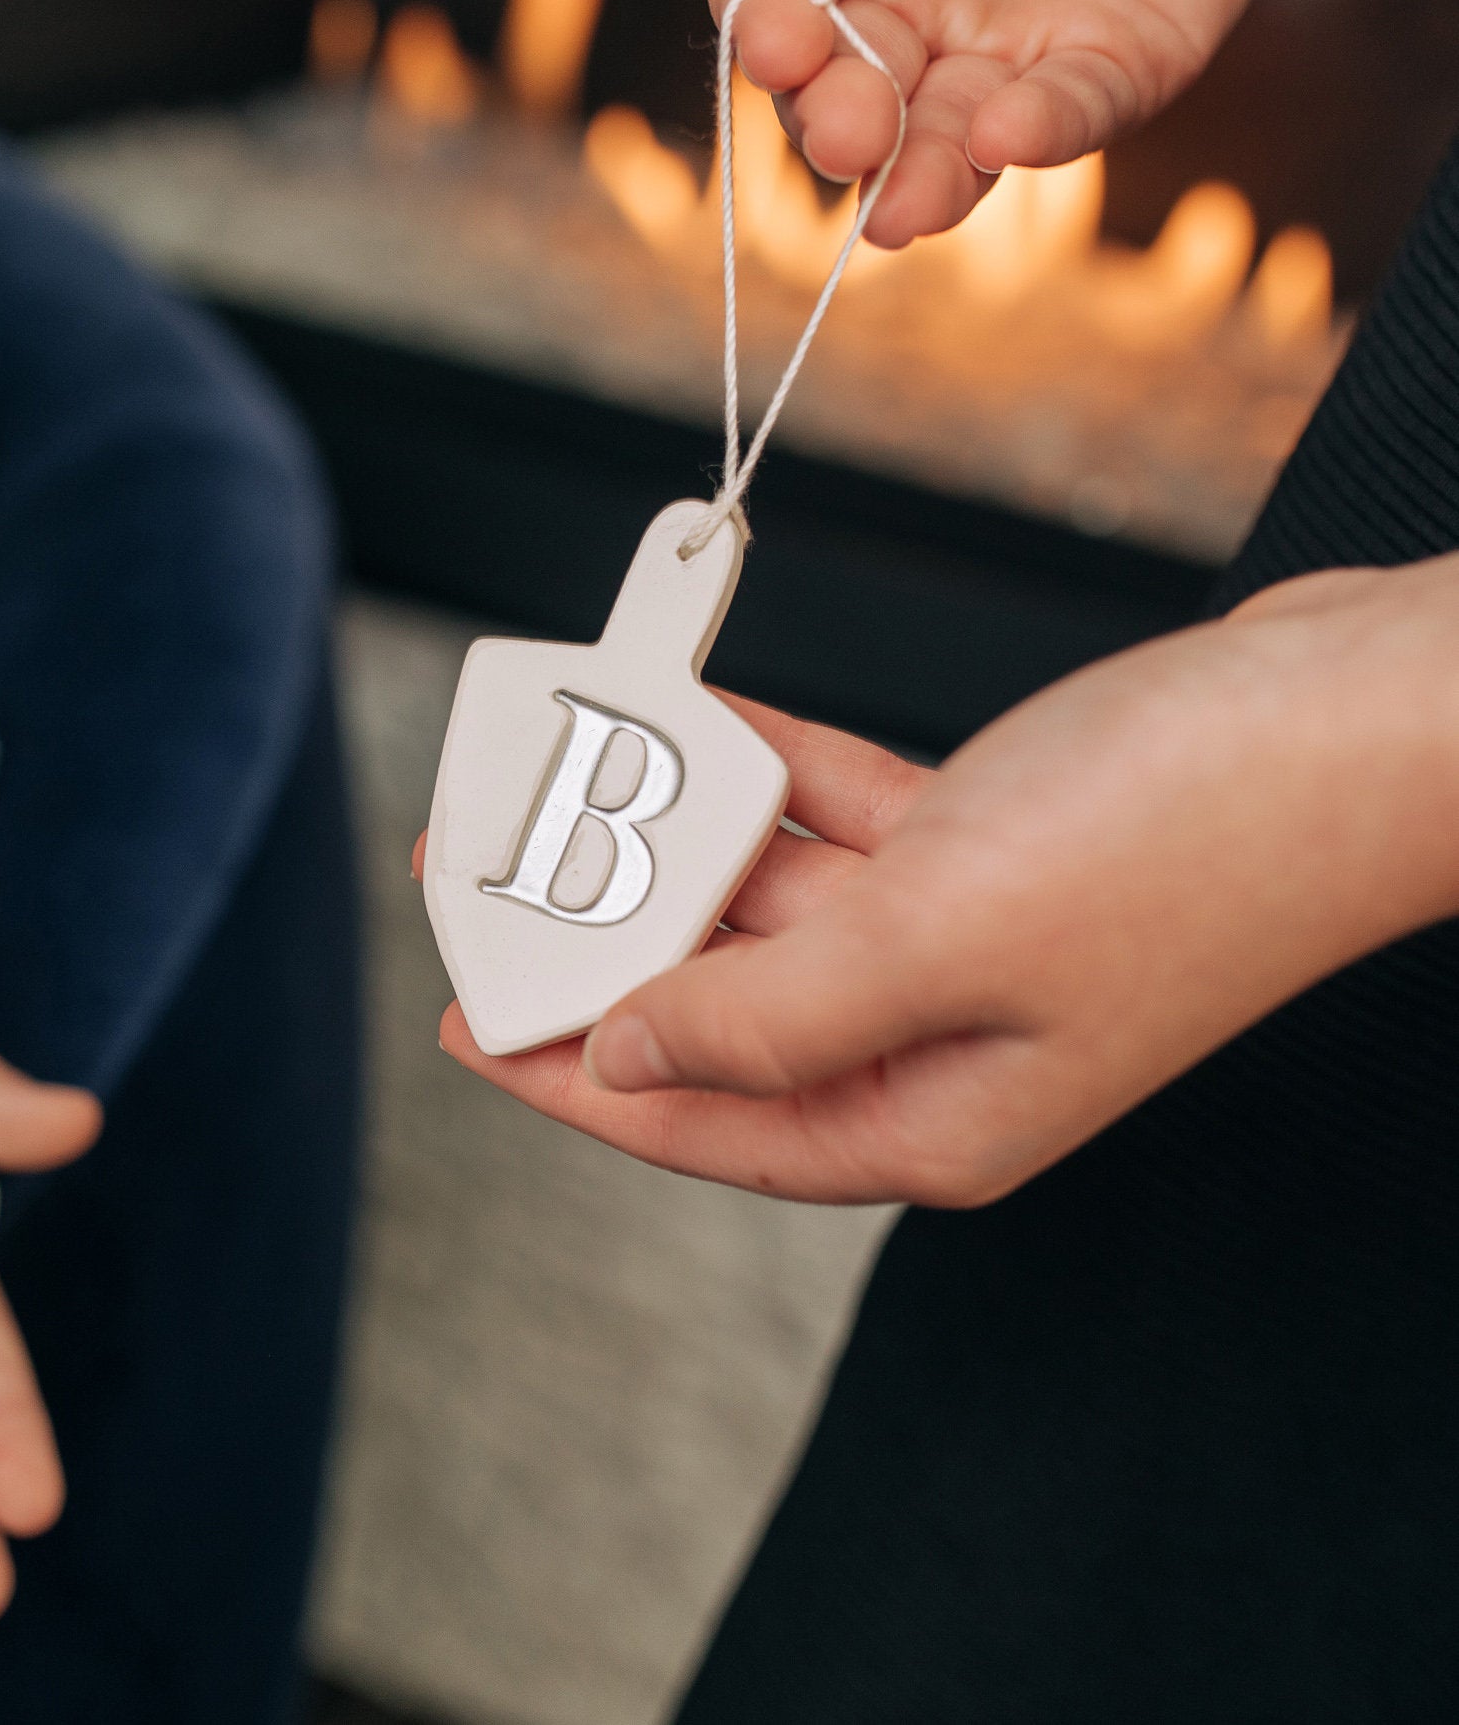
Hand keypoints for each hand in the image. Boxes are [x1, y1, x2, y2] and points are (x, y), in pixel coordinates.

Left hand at [441, 556, 1458, 1206]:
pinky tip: (694, 729)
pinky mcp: (987, 844)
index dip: (566, 1078)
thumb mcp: (939, 940)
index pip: (699, 1120)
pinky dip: (767, 773)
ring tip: (567, 784)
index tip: (465, 1023)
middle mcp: (935, 1040)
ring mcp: (963, 939)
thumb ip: (766, 1012)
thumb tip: (625, 1054)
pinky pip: (834, 815)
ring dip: (675, 840)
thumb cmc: (1200, 839)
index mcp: (928, 1116)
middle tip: (490, 871)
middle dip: (600, 938)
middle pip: (715, 1006)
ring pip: (769, 901)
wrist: (1366, 711)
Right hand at [713, 0, 1292, 243]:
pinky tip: (1004, 135)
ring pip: (950, 130)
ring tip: (899, 216)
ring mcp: (1012, 42)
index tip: (777, 45)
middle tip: (848, 138)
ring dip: (921, 174)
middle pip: (849, 83)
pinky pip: (1077, 105)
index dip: (761, 18)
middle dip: (839, 120)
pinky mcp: (1117, 63)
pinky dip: (1041, 126)